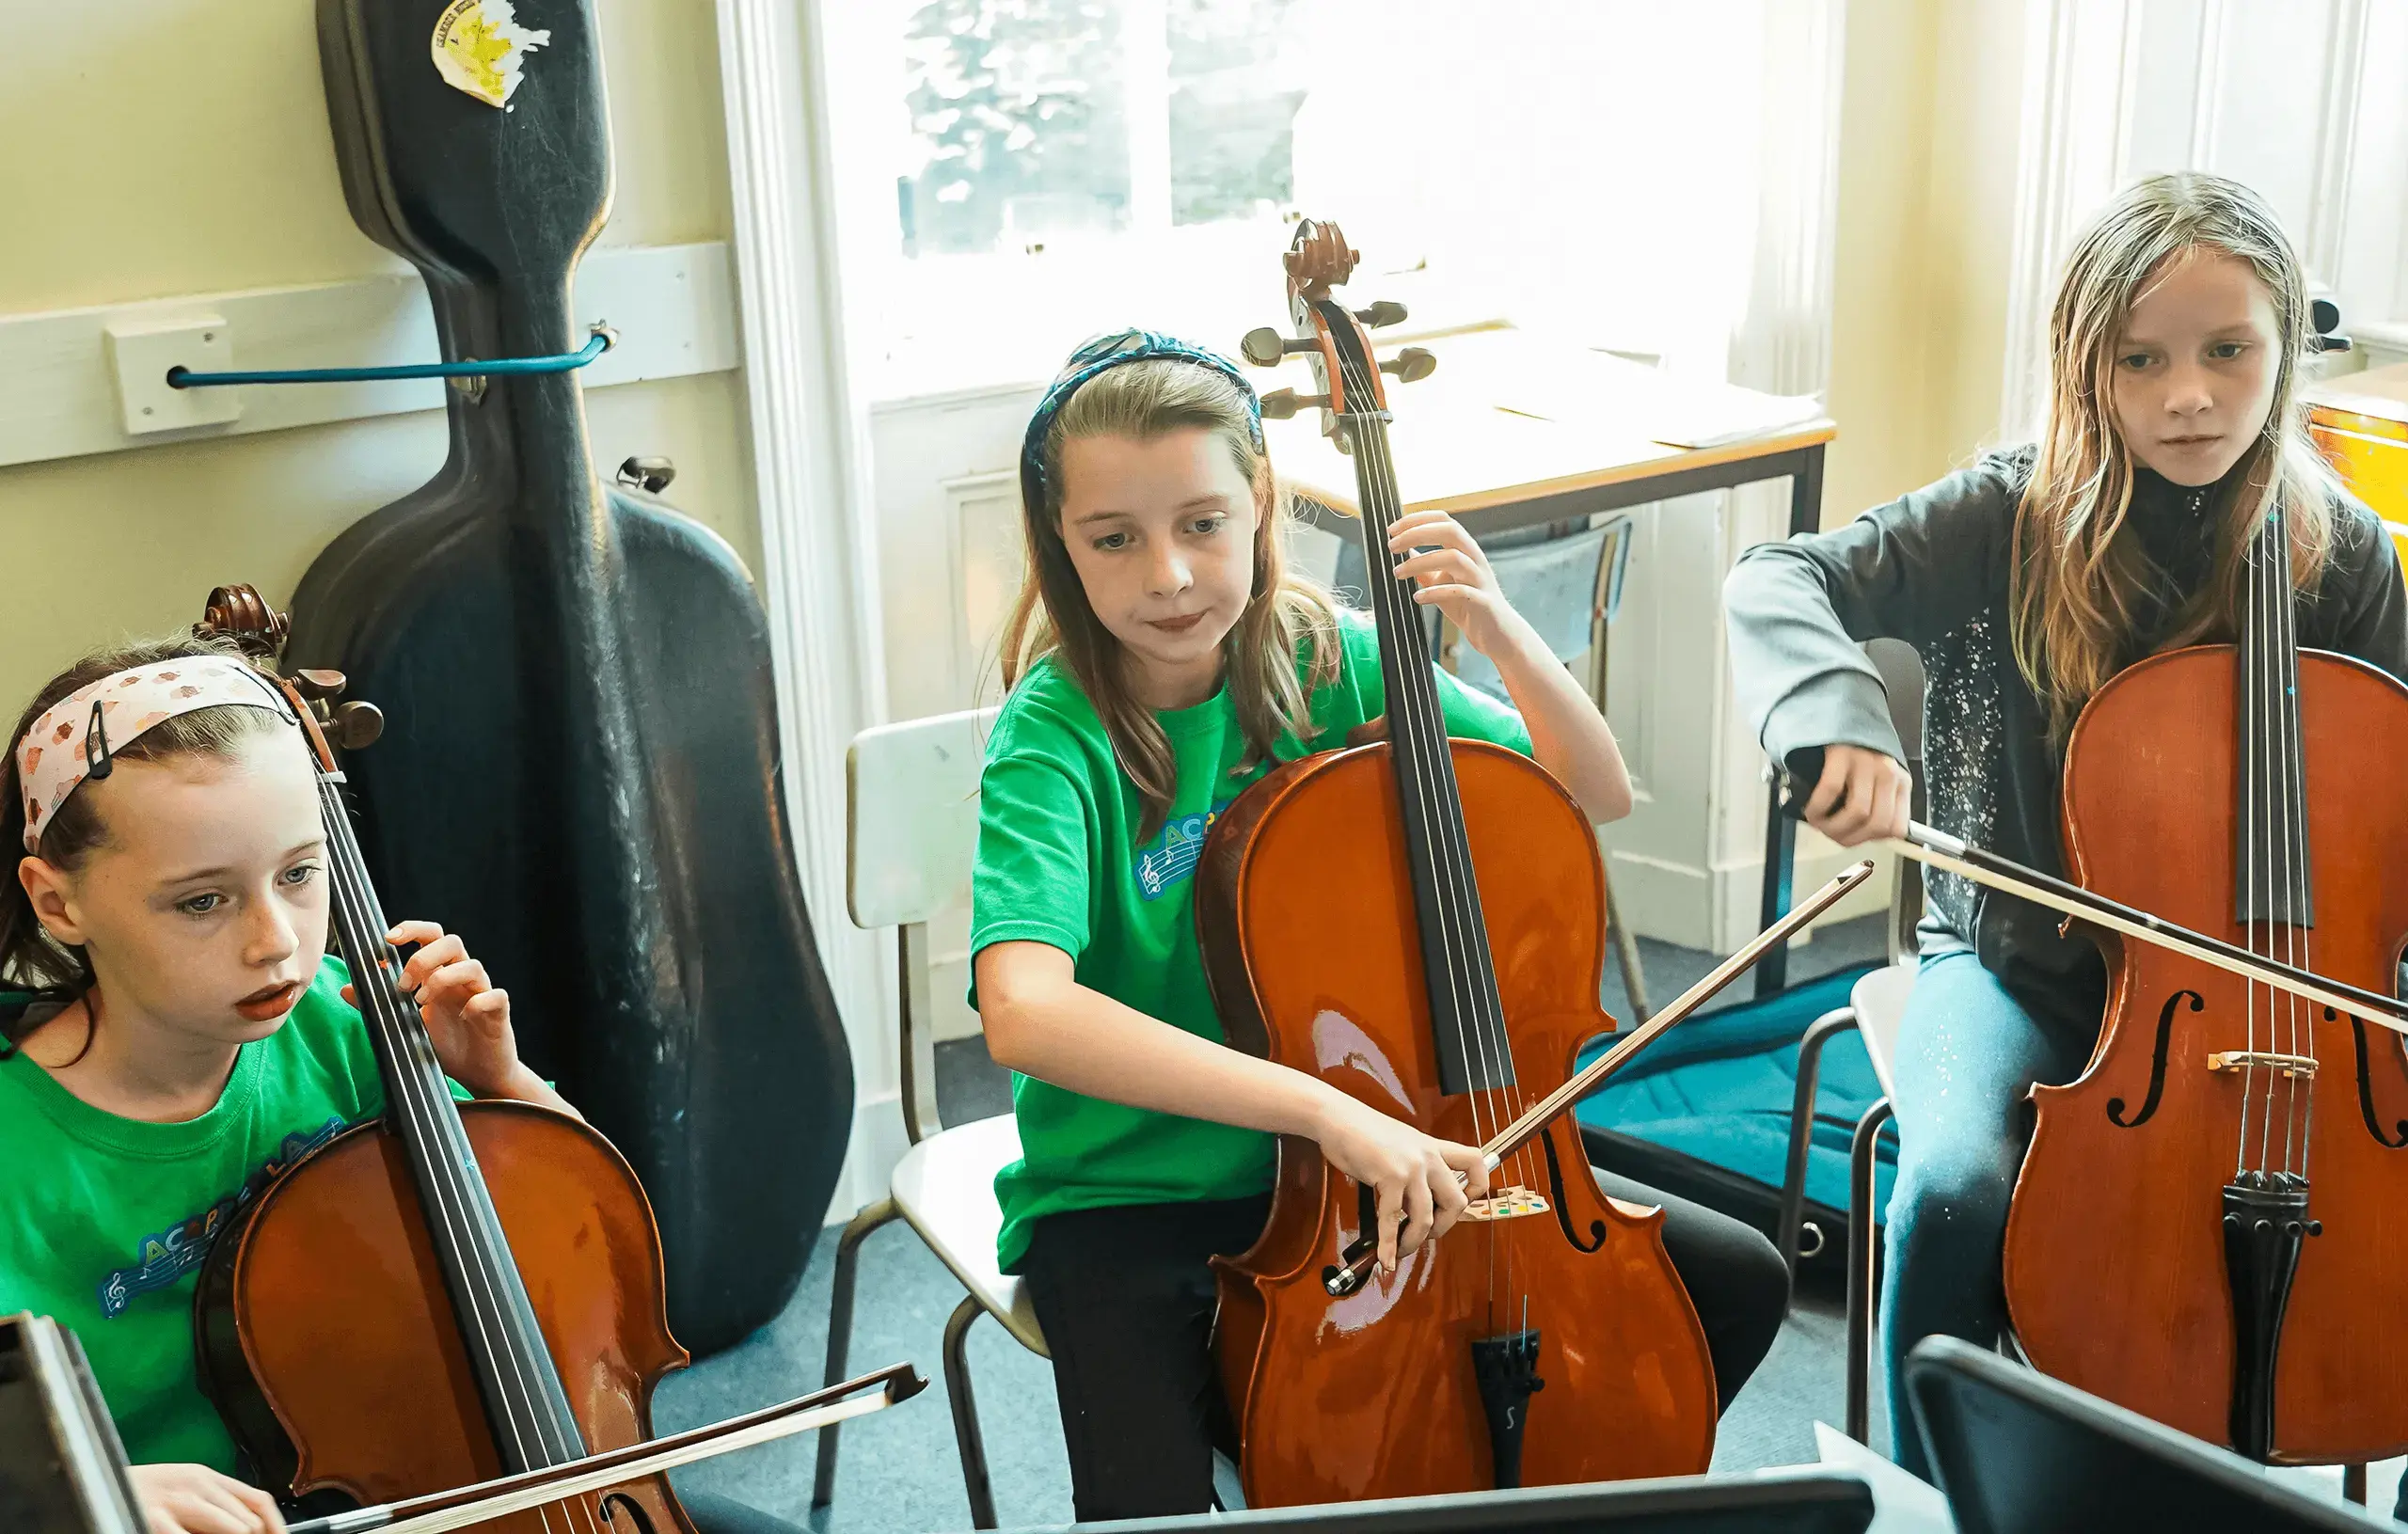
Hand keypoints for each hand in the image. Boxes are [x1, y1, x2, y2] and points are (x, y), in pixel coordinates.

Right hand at [128, 1464, 284, 1533]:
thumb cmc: (138, 1495)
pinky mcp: (154, 1519)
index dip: (276, 1526)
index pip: (259, 1501)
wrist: (90, 1482)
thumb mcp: (182, 1491)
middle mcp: (196, 1486)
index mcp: (205, 1477)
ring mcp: (176, 1503)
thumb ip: (214, 1503)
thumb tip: (249, 1527)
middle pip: (248, 1522)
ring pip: (235, 1529)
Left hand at [343, 921, 520, 1098]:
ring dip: (444, 979)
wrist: (477, 1074)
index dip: (413, 930)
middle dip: (424, 958)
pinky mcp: (499, 1013)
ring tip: (423, 1003)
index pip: (431, 937)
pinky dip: (478, 1003)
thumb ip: (378, 1006)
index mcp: (440, 974)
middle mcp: (462, 978)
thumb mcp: (405, 1025)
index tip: (389, 939)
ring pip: (473, 966)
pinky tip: (464, 1017)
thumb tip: (346, 989)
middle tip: (404, 985)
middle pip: (452, 942)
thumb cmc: (445, 1045)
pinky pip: (495, 996)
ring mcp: (482, 993)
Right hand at [1311, 1090, 1490, 1272]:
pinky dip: (1388, 1245)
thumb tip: (1414, 1198)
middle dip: (1443, 1227)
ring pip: (1426, 1218)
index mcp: (1433, 1147)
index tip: (1463, 1202)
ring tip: (1401, 1250)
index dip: (1476, 1188)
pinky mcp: (1390, 1176)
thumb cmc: (1363, 1130)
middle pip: (1456, 1202)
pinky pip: (1392, 1219)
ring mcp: (1411, 1167)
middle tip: (1426, 1234)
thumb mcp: (1401, 1142)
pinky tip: (1385, 1257)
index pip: (1475, 1162)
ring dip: (1413, 1242)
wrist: (1337, 1117)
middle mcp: (1428, 1157)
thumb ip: (1415, 1165)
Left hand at [1388, 511, 1526, 660]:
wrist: (1497, 634)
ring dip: (1420, 563)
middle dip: (1417, 534)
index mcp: (1465, 549)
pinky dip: (1435, 592)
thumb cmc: (1468, 606)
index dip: (1416, 519)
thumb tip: (1406, 551)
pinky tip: (1418, 597)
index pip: (1442, 520)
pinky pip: (1460, 591)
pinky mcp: (1483, 602)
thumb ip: (1426, 568)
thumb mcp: (1442, 583)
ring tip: (1397, 572)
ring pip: (1454, 558)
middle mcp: (1475, 559)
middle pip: (1450, 531)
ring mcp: (1480, 579)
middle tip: (1391, 547)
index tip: (1391, 530)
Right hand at [1801, 744, 1911, 846]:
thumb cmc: (1856, 752)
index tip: (1853, 837)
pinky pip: (1830, 790)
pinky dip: (1818, 808)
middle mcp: (1887, 772)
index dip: (1871, 839)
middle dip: (1849, 838)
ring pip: (1858, 812)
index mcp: (1900, 783)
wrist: (1840, 713)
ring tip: (1819, 824)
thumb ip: (1877, 805)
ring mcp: (1866, 762)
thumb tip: (1861, 835)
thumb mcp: (1878, 779)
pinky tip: (1811, 810)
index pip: (1896, 828)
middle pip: (1876, 824)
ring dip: (1833, 827)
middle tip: (1831, 835)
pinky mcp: (1841, 753)